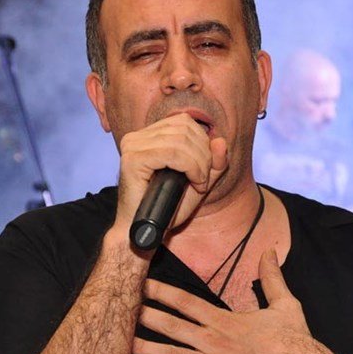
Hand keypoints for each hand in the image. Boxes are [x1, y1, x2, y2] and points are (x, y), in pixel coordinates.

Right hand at [115, 113, 227, 231]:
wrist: (145, 232)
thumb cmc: (167, 208)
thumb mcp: (197, 182)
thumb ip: (213, 163)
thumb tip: (220, 141)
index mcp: (148, 136)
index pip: (184, 121)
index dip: (203, 142)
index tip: (204, 170)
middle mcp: (137, 137)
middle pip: (184, 128)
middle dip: (204, 154)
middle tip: (203, 180)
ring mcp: (132, 146)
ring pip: (180, 140)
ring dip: (199, 163)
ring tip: (198, 183)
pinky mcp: (132, 159)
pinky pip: (172, 152)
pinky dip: (191, 167)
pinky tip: (194, 183)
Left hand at [132, 249, 326, 353]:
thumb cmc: (295, 341)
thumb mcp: (285, 303)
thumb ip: (271, 277)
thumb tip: (270, 250)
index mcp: (224, 320)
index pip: (185, 301)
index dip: (160, 291)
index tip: (140, 282)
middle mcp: (212, 341)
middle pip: (171, 325)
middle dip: (144, 316)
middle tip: (120, 307)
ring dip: (144, 350)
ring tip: (120, 345)